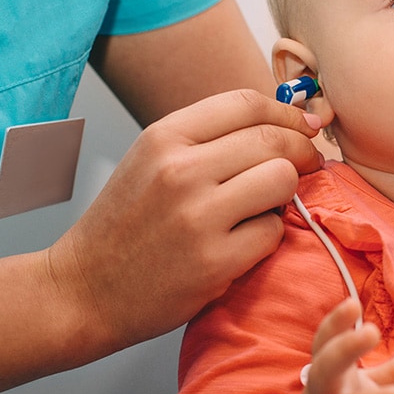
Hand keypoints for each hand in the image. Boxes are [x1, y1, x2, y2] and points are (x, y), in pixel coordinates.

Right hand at [47, 89, 324, 352]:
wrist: (84, 291)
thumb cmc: (126, 226)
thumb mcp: (152, 161)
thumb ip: (209, 138)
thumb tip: (288, 122)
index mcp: (164, 137)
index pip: (247, 103)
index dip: (287, 114)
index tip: (305, 128)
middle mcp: (180, 169)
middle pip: (273, 140)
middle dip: (302, 152)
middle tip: (308, 166)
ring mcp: (198, 216)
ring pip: (281, 180)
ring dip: (285, 195)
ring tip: (265, 207)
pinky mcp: (215, 261)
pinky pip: (273, 232)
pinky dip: (267, 238)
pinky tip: (242, 244)